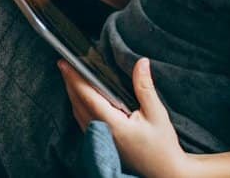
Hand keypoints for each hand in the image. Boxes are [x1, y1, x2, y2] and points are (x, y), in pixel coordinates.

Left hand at [60, 58, 192, 177]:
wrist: (165, 172)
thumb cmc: (162, 147)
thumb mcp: (156, 114)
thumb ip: (145, 87)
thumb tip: (141, 63)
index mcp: (112, 124)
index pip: (87, 96)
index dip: (74, 78)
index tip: (65, 63)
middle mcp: (101, 132)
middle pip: (77, 103)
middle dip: (69, 83)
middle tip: (64, 64)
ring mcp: (100, 140)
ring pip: (78, 113)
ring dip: (73, 94)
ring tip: (71, 78)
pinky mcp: (102, 144)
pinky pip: (83, 121)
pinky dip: (79, 106)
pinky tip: (82, 99)